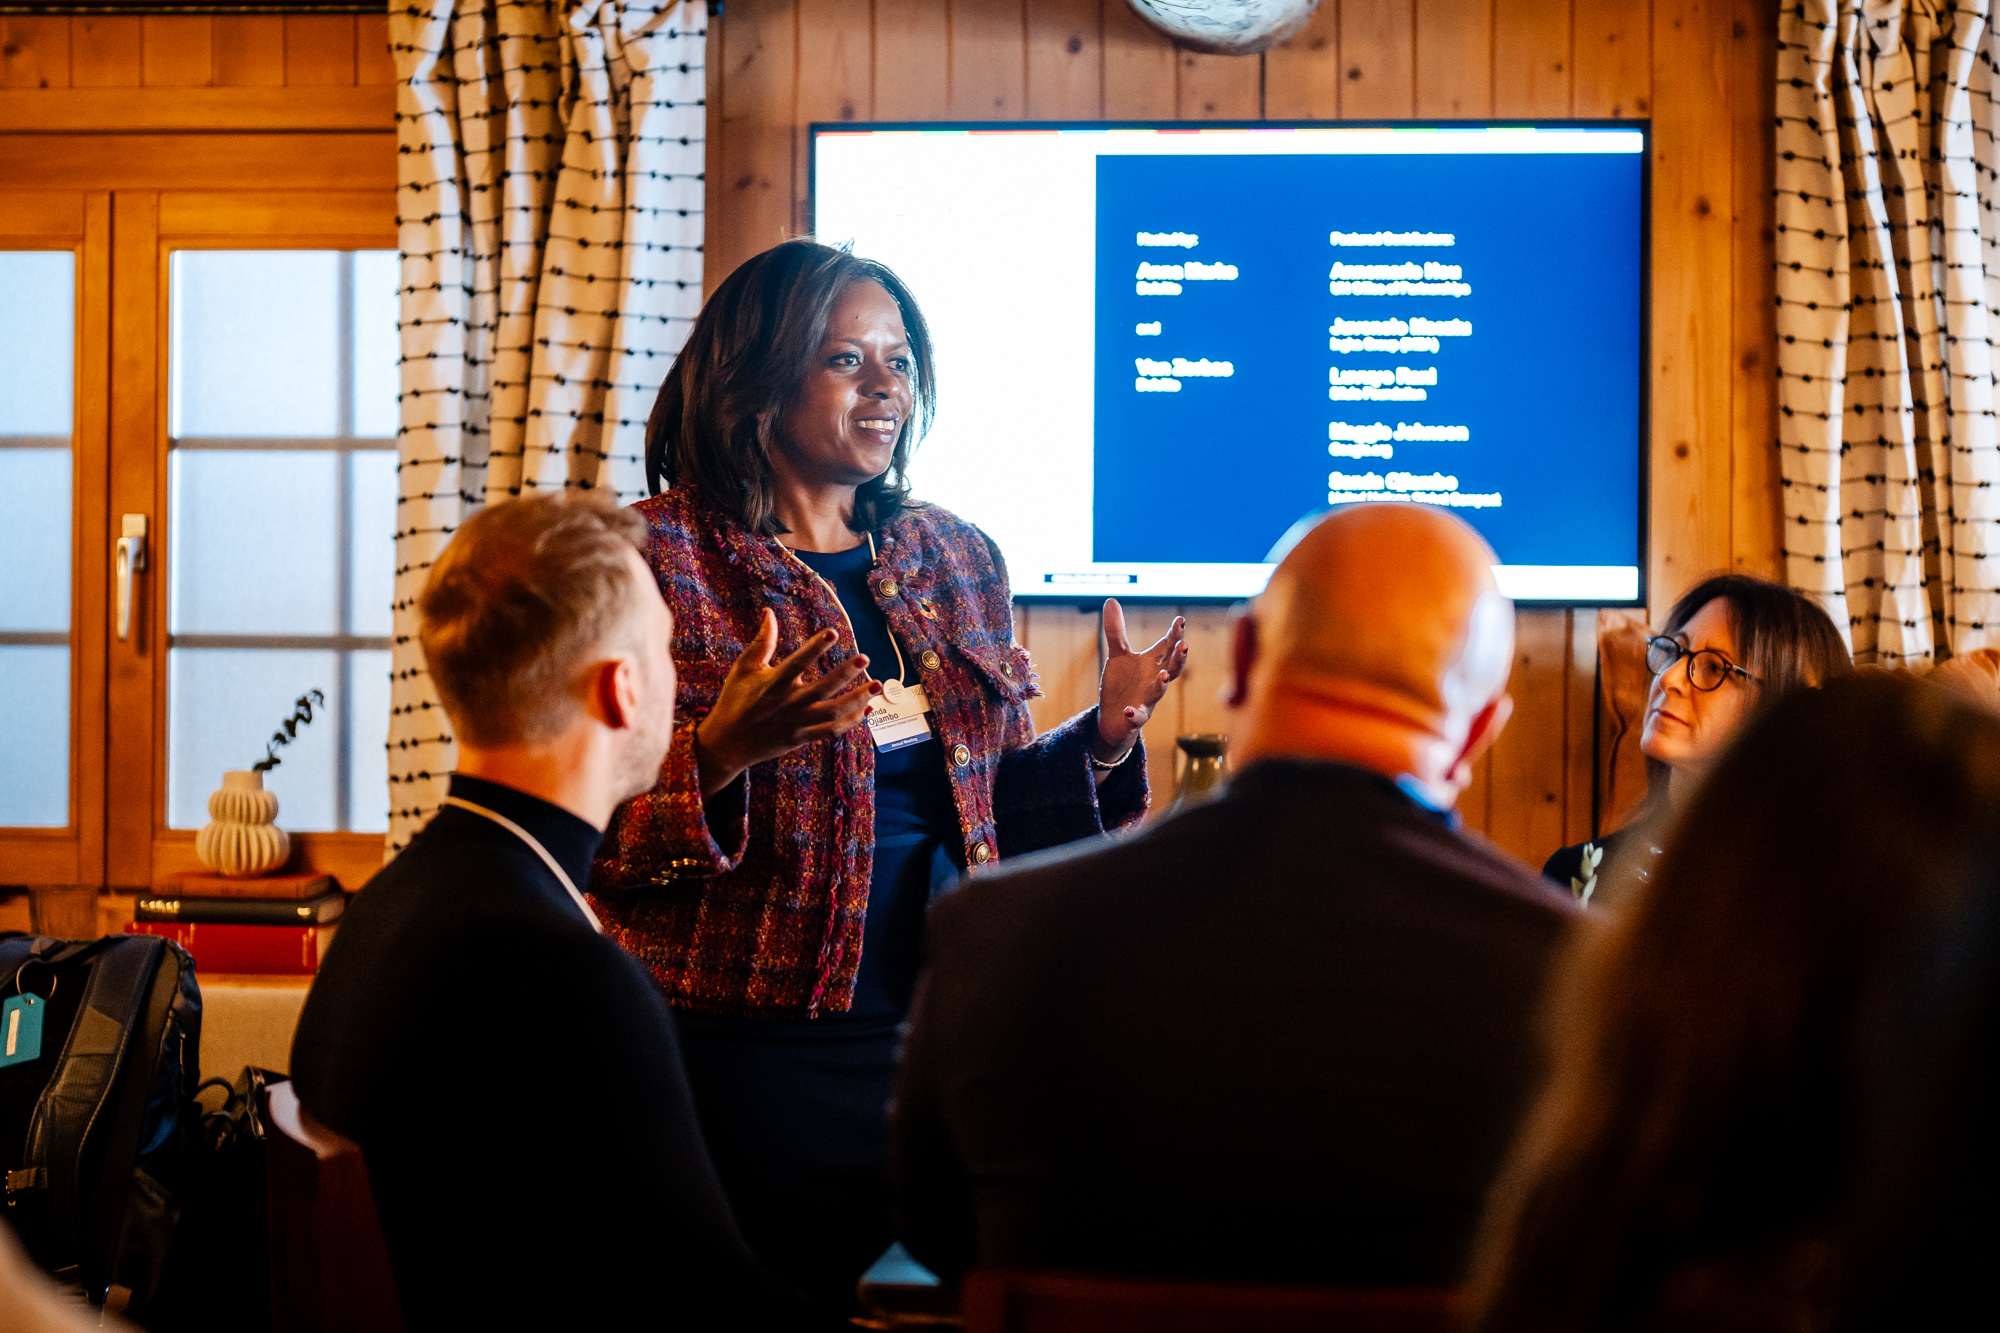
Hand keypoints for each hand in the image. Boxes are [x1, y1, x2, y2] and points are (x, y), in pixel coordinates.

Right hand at [693, 609, 879, 797]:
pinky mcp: (802, 737)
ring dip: (856, 699)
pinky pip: (831, 731)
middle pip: (822, 689)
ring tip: (877, 685)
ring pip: (832, 712)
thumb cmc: (734, 701)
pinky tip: (867, 709)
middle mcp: (788, 703)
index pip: (797, 663)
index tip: (833, 633)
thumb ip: (761, 641)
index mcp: (773, 683)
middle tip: (864, 658)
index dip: (815, 648)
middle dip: (845, 673)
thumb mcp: (744, 668)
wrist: (727, 744)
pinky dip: (851, 722)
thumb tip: (769, 612)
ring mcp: (797, 723)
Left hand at [1094, 599, 1188, 760]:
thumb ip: (1116, 630)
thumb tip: (1111, 600)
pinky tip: (1128, 711)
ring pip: (1159, 692)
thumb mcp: (1118, 654)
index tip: (1180, 620)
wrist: (1113, 718)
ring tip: (1163, 676)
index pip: (1168, 646)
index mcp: (1153, 663)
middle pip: (1172, 668)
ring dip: (1162, 685)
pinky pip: (1137, 718)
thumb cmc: (1122, 683)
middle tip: (1184, 645)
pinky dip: (1134, 715)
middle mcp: (1154, 680)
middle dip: (1179, 658)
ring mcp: (1146, 700)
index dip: (1175, 634)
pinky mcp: (1134, 717)